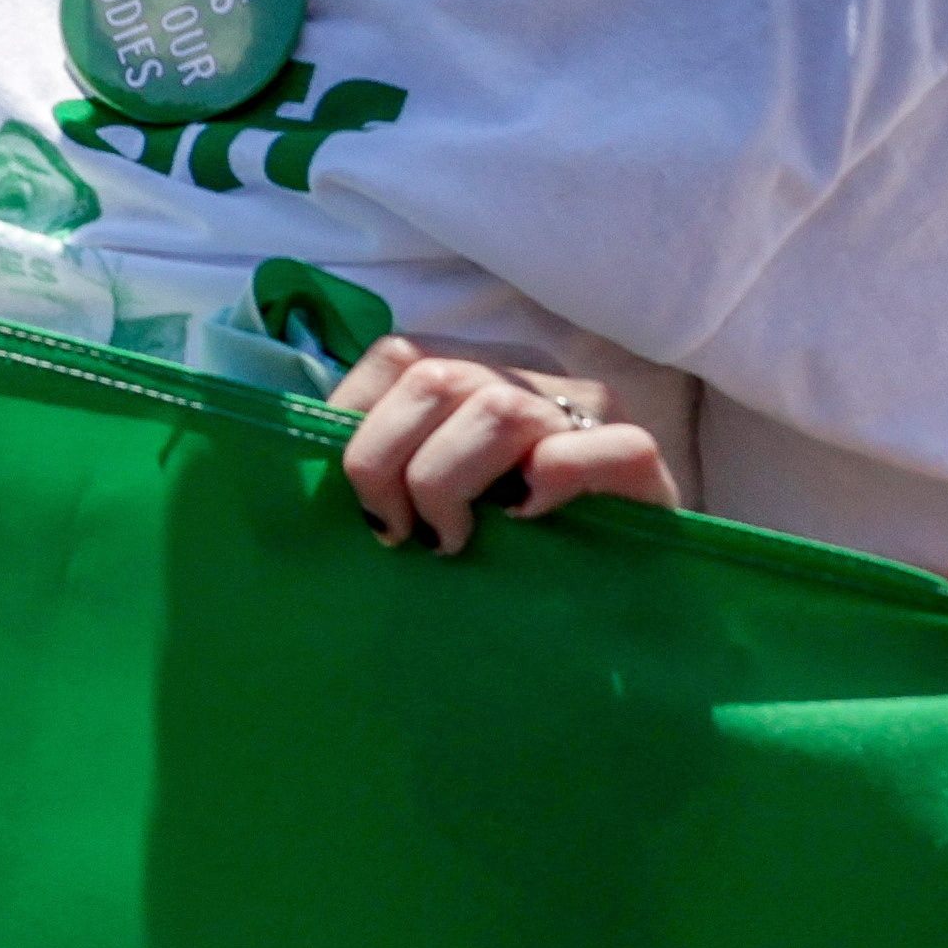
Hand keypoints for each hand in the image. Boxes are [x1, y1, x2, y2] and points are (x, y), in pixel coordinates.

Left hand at [328, 336, 678, 554]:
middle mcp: (528, 375)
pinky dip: (556, 479)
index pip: (395, 356)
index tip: (356, 497)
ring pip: (498, 409)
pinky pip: (606, 446)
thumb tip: (305, 454)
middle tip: (397, 532)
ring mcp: (591, 411)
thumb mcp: (436, 486)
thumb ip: (389, 456)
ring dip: (449, 481)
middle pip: (432, 379)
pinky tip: (529, 517)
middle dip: (386, 462)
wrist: (619, 591)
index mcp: (473, 369)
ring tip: (451, 539)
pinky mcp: (642, 461)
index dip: (354, 419)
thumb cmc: (507, 539)